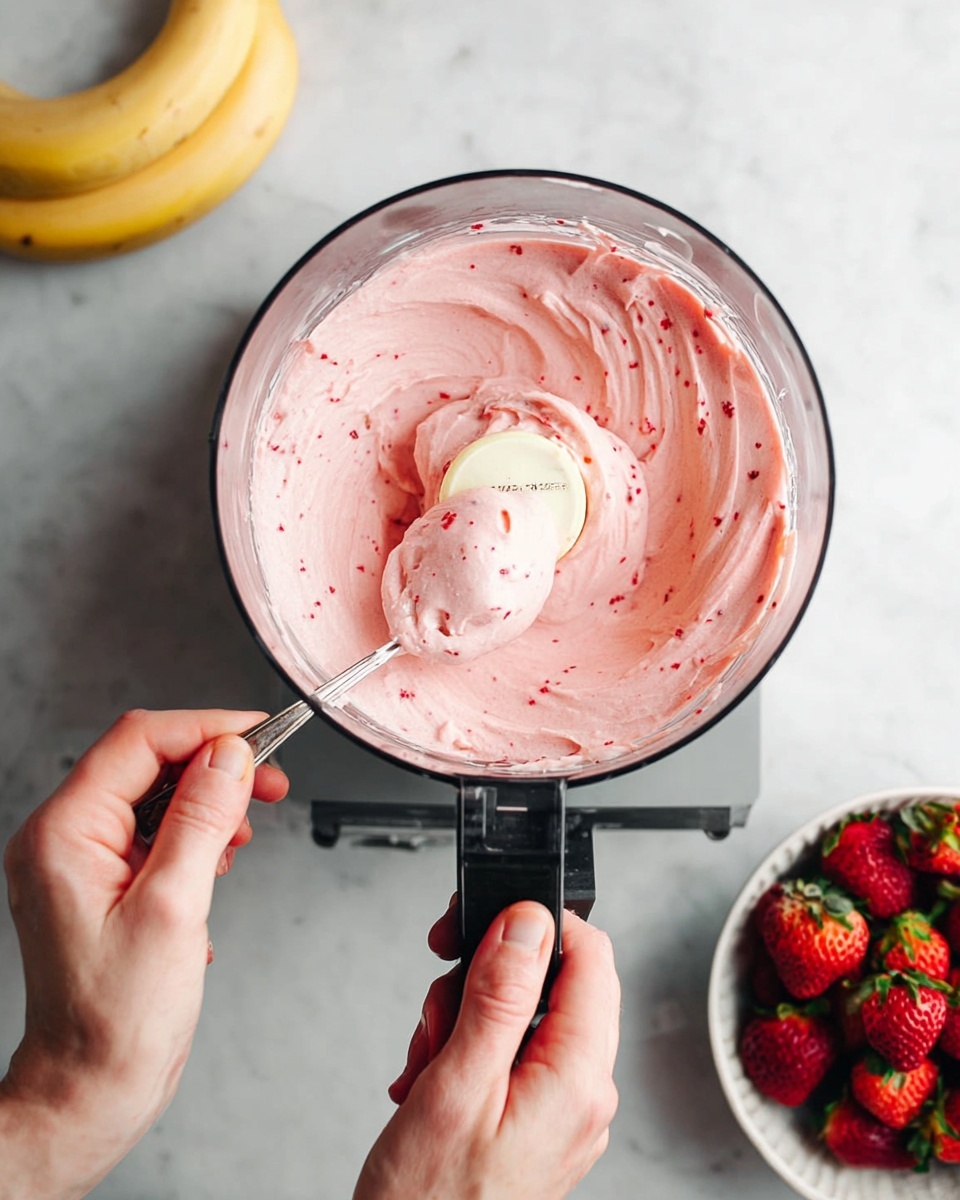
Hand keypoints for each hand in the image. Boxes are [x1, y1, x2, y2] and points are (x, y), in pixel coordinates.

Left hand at [0, 708, 287, 1199]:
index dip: (207, 728)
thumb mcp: (173, 909)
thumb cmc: (115, 1021)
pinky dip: (194, 835)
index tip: (261, 733)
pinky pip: (153, 831)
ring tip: (241, 836)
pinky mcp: (102, 882)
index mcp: (64, 833)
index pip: (140, 741)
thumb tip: (230, 755)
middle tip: (269, 782)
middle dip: (214, 766)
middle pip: (148, 761)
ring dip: (208, 803)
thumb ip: (202, 820)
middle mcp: (63, 838)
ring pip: (155, 794)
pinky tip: (215, 863)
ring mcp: (80, 861)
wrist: (91, 1089)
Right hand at [354, 901, 620, 1199]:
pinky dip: (469, 1050)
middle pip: (556, 982)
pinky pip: (513, 1055)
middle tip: (439, 1005)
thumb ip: (500, 996)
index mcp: (579, 1079)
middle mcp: (585, 1094)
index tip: (482, 927)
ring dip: (468, 1016)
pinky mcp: (536, 1122)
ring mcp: (562, 1111)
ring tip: (429, 1056)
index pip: (591, 956)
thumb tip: (528, 923)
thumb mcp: (457, 1084)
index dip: (537, 925)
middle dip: (489, 978)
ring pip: (526, 1016)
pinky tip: (433, 1076)